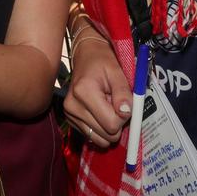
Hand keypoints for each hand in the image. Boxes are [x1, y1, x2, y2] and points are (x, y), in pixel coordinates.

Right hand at [63, 34, 131, 148]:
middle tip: (115, 103)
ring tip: (107, 106)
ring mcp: (69, 114)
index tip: (123, 102)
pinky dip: (101, 127)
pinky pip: (93, 136)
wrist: (86, 56)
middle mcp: (72, 106)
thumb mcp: (117, 72)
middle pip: (106, 135)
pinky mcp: (70, 120)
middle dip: (117, 122)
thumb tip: (126, 113)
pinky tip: (100, 111)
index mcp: (84, 92)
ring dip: (109, 126)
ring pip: (100, 139)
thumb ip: (123, 93)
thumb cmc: (103, 62)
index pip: (111, 124)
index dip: (123, 116)